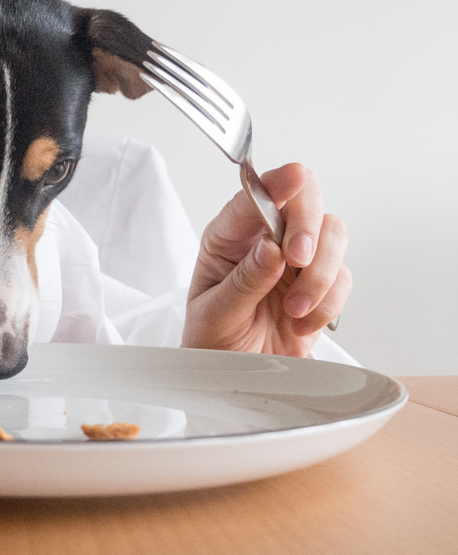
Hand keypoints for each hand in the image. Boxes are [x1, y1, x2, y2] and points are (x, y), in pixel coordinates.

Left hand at [181, 163, 351, 357]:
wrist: (232, 377)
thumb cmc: (212, 339)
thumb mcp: (216, 314)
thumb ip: (243, 281)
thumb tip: (271, 248)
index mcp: (228, 236)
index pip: (254, 195)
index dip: (277, 183)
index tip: (295, 177)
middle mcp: (265, 238)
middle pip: (305, 200)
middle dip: (308, 226)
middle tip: (298, 260)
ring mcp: (296, 259)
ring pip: (332, 234)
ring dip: (319, 274)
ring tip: (293, 310)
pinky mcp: (321, 283)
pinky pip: (343, 276)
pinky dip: (328, 302)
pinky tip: (301, 323)